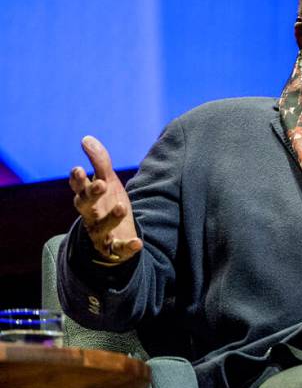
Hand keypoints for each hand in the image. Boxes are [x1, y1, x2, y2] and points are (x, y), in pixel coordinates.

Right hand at [69, 136, 142, 264]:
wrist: (115, 235)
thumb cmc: (108, 203)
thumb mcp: (108, 181)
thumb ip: (99, 162)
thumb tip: (86, 138)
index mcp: (88, 198)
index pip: (78, 188)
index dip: (77, 180)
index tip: (79, 169)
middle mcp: (90, 215)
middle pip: (84, 206)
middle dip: (91, 194)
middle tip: (101, 184)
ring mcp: (101, 232)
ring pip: (101, 227)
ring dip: (110, 218)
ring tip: (121, 207)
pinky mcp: (113, 248)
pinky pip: (119, 249)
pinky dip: (127, 247)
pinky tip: (138, 242)